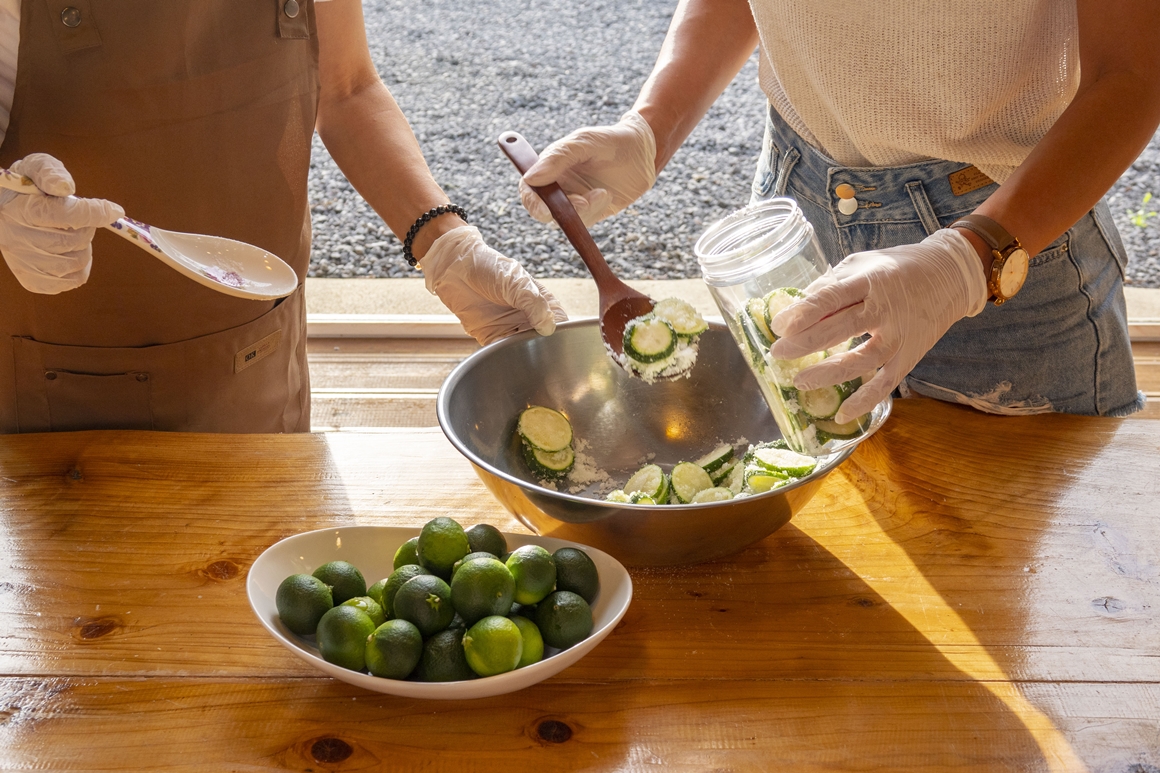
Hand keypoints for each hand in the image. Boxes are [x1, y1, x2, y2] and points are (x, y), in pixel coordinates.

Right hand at [0, 153, 124, 293]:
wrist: (1, 213)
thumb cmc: (24, 189)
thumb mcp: (33, 169)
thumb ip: (49, 171)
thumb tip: (66, 186)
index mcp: (21, 210)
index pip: (66, 215)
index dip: (95, 212)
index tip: (115, 210)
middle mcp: (19, 239)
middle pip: (73, 241)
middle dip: (87, 229)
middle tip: (81, 221)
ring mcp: (24, 263)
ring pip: (75, 263)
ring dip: (84, 249)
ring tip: (73, 236)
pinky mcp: (32, 280)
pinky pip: (71, 281)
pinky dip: (81, 269)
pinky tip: (72, 254)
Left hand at [421, 225, 567, 345]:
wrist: (454, 267)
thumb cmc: (488, 266)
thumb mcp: (515, 281)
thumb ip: (532, 303)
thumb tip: (548, 327)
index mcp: (540, 302)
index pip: (559, 322)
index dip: (562, 334)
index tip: (558, 343)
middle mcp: (527, 317)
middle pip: (543, 341)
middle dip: (543, 350)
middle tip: (541, 356)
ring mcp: (510, 328)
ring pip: (523, 349)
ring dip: (524, 355)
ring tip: (524, 359)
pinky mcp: (491, 337)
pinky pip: (502, 352)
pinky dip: (504, 357)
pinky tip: (505, 357)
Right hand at [519, 111, 656, 227]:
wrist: (644, 152)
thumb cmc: (612, 141)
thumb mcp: (584, 142)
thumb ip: (558, 158)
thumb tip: (530, 179)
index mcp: (550, 166)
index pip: (529, 188)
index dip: (531, 201)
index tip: (544, 209)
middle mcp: (558, 185)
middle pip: (542, 210)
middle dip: (557, 213)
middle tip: (580, 204)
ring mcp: (574, 200)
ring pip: (564, 219)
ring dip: (583, 211)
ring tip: (602, 193)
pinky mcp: (592, 211)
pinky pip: (584, 221)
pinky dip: (594, 211)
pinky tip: (605, 195)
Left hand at [768, 228, 989, 422]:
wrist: (951, 276)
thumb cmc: (896, 269)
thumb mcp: (862, 264)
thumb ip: (831, 285)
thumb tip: (796, 307)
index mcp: (869, 280)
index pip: (831, 297)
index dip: (803, 313)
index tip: (778, 326)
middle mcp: (885, 308)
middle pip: (841, 328)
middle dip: (805, 343)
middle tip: (779, 353)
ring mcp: (899, 335)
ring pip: (862, 359)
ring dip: (828, 373)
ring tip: (800, 381)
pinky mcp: (910, 356)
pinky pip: (886, 383)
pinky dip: (865, 400)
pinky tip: (842, 413)